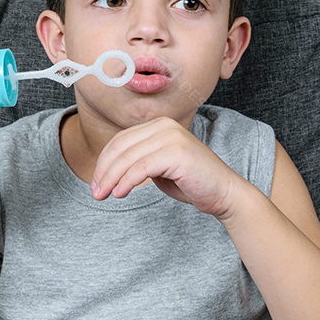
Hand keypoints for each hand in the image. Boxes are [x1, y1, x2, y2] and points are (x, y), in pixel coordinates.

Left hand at [90, 117, 244, 219]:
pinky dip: (126, 182)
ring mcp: (171, 136)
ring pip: (128, 157)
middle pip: (120, 146)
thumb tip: (107, 169)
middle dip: (103, 171)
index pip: (120, 140)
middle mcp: (164, 125)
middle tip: (96, 192)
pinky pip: (140, 167)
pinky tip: (120, 193)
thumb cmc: (191, 182)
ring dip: (110, 178)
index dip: (104, 161)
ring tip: (103, 195)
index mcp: (159, 124)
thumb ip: (138, 160)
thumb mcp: (158, 166)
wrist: (223, 193)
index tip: (96, 182)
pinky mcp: (176, 152)